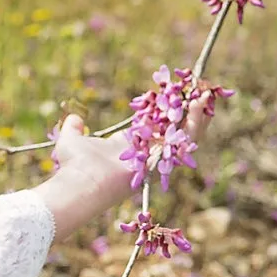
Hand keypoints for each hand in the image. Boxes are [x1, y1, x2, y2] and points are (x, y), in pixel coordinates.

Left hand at [52, 94, 213, 210]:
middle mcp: (145, 153)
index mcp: (129, 147)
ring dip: (198, 115)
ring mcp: (155, 158)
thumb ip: (73, 128)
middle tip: (199, 94)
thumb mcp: (70, 140)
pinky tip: (201, 105)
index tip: (174, 93)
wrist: (80, 182)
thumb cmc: (75, 164)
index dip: (165, 111)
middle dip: (188, 113)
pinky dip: (195, 123)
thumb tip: (73, 119)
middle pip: (174, 131)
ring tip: (206, 95)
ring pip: (185, 136)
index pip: (153, 127)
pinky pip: (185, 141)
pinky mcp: (162, 161)